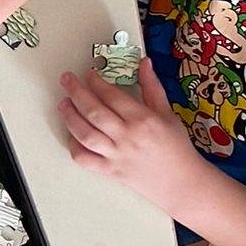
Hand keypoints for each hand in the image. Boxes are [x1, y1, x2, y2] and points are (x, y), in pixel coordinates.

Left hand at [60, 61, 201, 211]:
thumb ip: (152, 87)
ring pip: (85, 134)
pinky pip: (85, 159)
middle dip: (76, 92)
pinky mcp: (110, 171)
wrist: (182, 183)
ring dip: (70, 117)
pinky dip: (74, 146)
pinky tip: (72, 134)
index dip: (96, 82)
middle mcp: (127, 137)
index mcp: (143, 119)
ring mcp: (116, 155)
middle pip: (94, 112)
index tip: (88, 73)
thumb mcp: (168, 113)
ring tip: (63, 104)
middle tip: (67, 80)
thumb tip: (143, 62)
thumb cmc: (176, 147)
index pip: (112, 95)